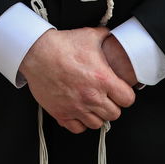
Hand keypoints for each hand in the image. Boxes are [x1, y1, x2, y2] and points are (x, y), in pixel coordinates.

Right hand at [19, 27, 134, 133]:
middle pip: (114, 114)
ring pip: (97, 124)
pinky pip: (77, 128)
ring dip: (97, 115)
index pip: (127, 99)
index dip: (125, 95)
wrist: (36, 53)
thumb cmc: (62, 46)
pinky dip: (80, 122)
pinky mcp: (61, 113)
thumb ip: (106, 37)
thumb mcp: (89, 36)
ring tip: (92, 105)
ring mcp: (76, 107)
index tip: (120, 91)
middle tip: (106, 98)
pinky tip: (79, 112)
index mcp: (102, 79)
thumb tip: (113, 35)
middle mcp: (91, 96)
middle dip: (112, 106)